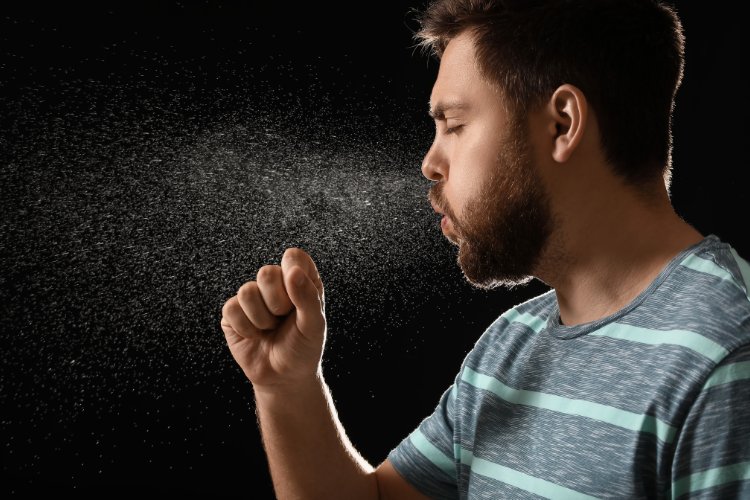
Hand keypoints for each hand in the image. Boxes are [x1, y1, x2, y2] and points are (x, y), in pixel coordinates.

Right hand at [220, 247, 325, 391]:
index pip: (294, 257)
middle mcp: (275, 284)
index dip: (294, 273)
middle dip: (277, 303)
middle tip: (284, 318)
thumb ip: (308, 297)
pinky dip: (246, 328)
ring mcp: (252, 297)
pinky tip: (255, 335)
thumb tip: (293, 271)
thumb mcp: (314, 325)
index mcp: (300, 280)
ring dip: (262, 319)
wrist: (284, 377)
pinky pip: (232, 308)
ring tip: (270, 329)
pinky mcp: (232, 312)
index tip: (299, 294)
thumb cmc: (304, 348)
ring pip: (247, 291)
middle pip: (267, 272)